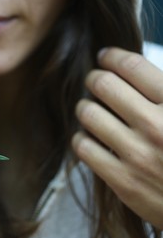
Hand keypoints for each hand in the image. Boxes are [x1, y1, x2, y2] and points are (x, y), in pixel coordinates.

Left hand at [72, 47, 162, 229]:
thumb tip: (134, 69)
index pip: (132, 67)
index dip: (112, 56)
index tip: (105, 56)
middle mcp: (157, 126)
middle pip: (104, 85)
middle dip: (94, 78)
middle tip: (94, 81)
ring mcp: (138, 155)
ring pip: (88, 114)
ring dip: (85, 107)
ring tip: (90, 109)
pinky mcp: (123, 181)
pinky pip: (83, 148)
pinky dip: (82, 138)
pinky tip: (89, 138)